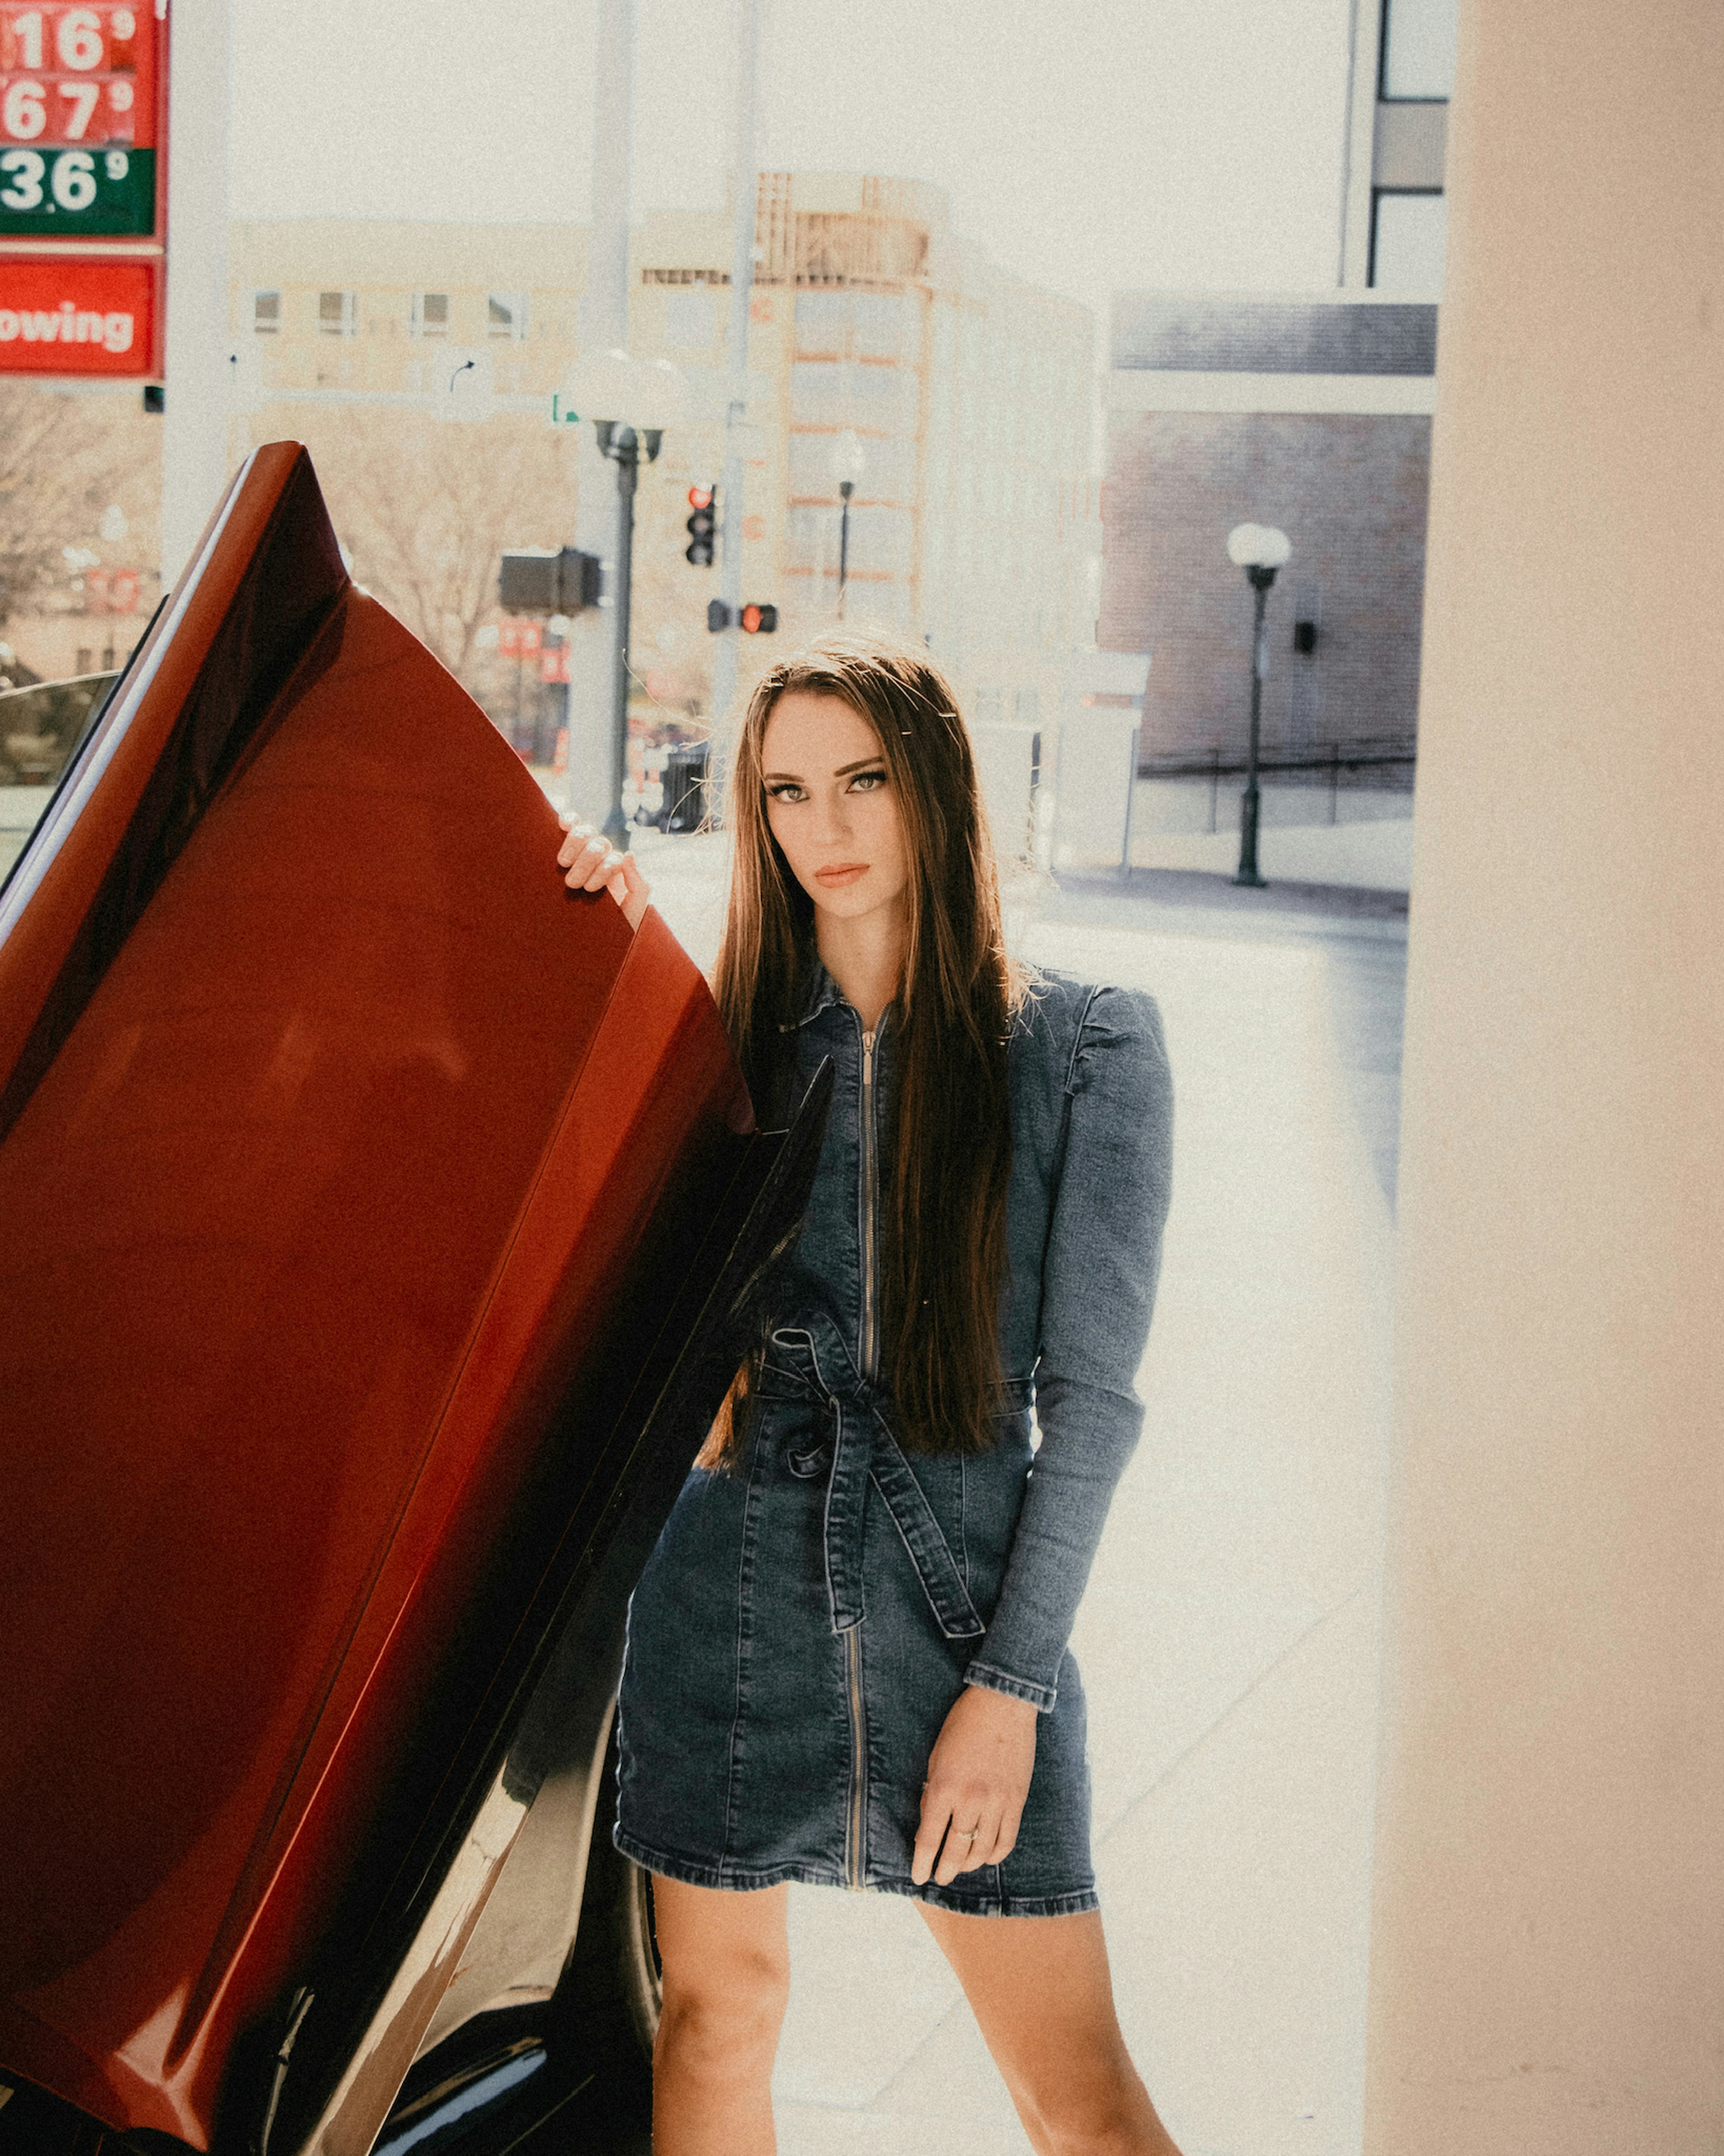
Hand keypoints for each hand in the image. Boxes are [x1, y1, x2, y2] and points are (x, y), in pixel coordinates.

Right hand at [556, 816, 650, 932]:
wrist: (584, 941)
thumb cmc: (610, 926)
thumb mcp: (632, 911)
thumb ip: (638, 886)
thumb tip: (628, 854)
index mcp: (616, 872)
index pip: (614, 858)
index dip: (603, 870)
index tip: (589, 890)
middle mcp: (601, 858)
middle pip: (598, 844)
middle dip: (585, 863)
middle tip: (572, 884)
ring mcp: (582, 850)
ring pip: (584, 832)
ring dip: (573, 846)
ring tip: (564, 864)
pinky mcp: (564, 846)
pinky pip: (570, 823)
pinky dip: (568, 819)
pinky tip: (562, 824)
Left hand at [911, 1684, 1037, 1886]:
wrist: (1002, 1705)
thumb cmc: (963, 1726)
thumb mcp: (936, 1757)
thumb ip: (933, 1793)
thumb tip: (929, 1826)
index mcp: (945, 1787)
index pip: (929, 1839)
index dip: (922, 1862)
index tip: (918, 1876)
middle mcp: (971, 1800)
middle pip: (956, 1851)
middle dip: (945, 1870)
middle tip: (940, 1878)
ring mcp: (997, 1803)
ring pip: (982, 1851)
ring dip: (969, 1864)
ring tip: (961, 1867)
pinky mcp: (1017, 1801)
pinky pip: (1007, 1840)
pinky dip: (995, 1854)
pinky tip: (986, 1857)